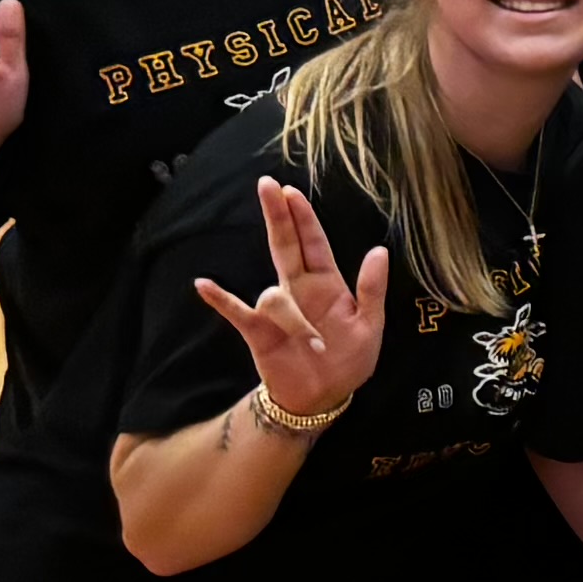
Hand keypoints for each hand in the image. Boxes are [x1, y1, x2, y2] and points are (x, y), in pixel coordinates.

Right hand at [188, 178, 390, 426]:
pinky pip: (236, 311)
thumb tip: (379, 250)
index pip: (313, 243)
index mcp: (327, 284)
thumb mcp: (371, 325)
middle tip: (268, 184)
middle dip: (277, 216)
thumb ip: (373, 289)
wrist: (325, 397)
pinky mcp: (258, 332)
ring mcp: (276, 309)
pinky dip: (221, 300)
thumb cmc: (350, 359)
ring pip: (274, 296)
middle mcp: (298, 290)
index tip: (292, 191)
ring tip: (318, 345)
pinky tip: (204, 284)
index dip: (303, 218)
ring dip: (293, 320)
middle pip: (283, 245)